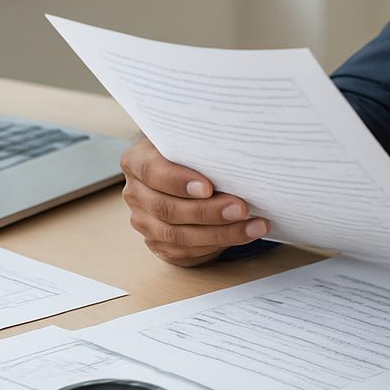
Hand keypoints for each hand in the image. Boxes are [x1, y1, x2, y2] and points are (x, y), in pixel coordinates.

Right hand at [119, 135, 269, 265]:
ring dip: (221, 233)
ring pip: (178, 236)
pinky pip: (187, 251)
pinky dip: (218, 244)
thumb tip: (234, 154)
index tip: (208, 188)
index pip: (152, 172)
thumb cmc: (187, 148)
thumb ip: (200, 144)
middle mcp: (135, 194)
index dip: (179, 182)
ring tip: (253, 225)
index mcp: (136, 161)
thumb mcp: (188, 138)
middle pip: (167, 208)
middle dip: (208, 212)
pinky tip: (244, 234)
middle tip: (241, 209)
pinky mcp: (159, 243)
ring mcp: (145, 222)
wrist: (178, 166)